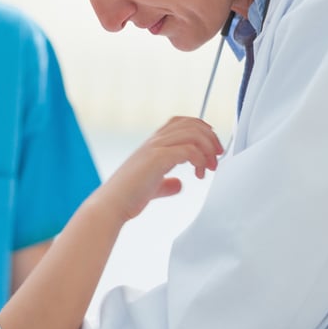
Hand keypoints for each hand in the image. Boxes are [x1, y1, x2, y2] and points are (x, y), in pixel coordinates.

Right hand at [98, 116, 222, 220]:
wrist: (111, 206)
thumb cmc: (126, 198)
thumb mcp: (151, 188)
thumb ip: (165, 183)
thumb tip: (178, 184)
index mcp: (152, 144)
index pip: (181, 122)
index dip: (201, 130)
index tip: (211, 148)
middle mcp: (154, 141)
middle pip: (190, 123)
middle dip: (210, 138)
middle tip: (216, 157)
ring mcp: (154, 148)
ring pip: (192, 133)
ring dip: (207, 148)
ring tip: (209, 167)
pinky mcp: (156, 158)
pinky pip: (187, 150)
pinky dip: (199, 160)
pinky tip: (198, 174)